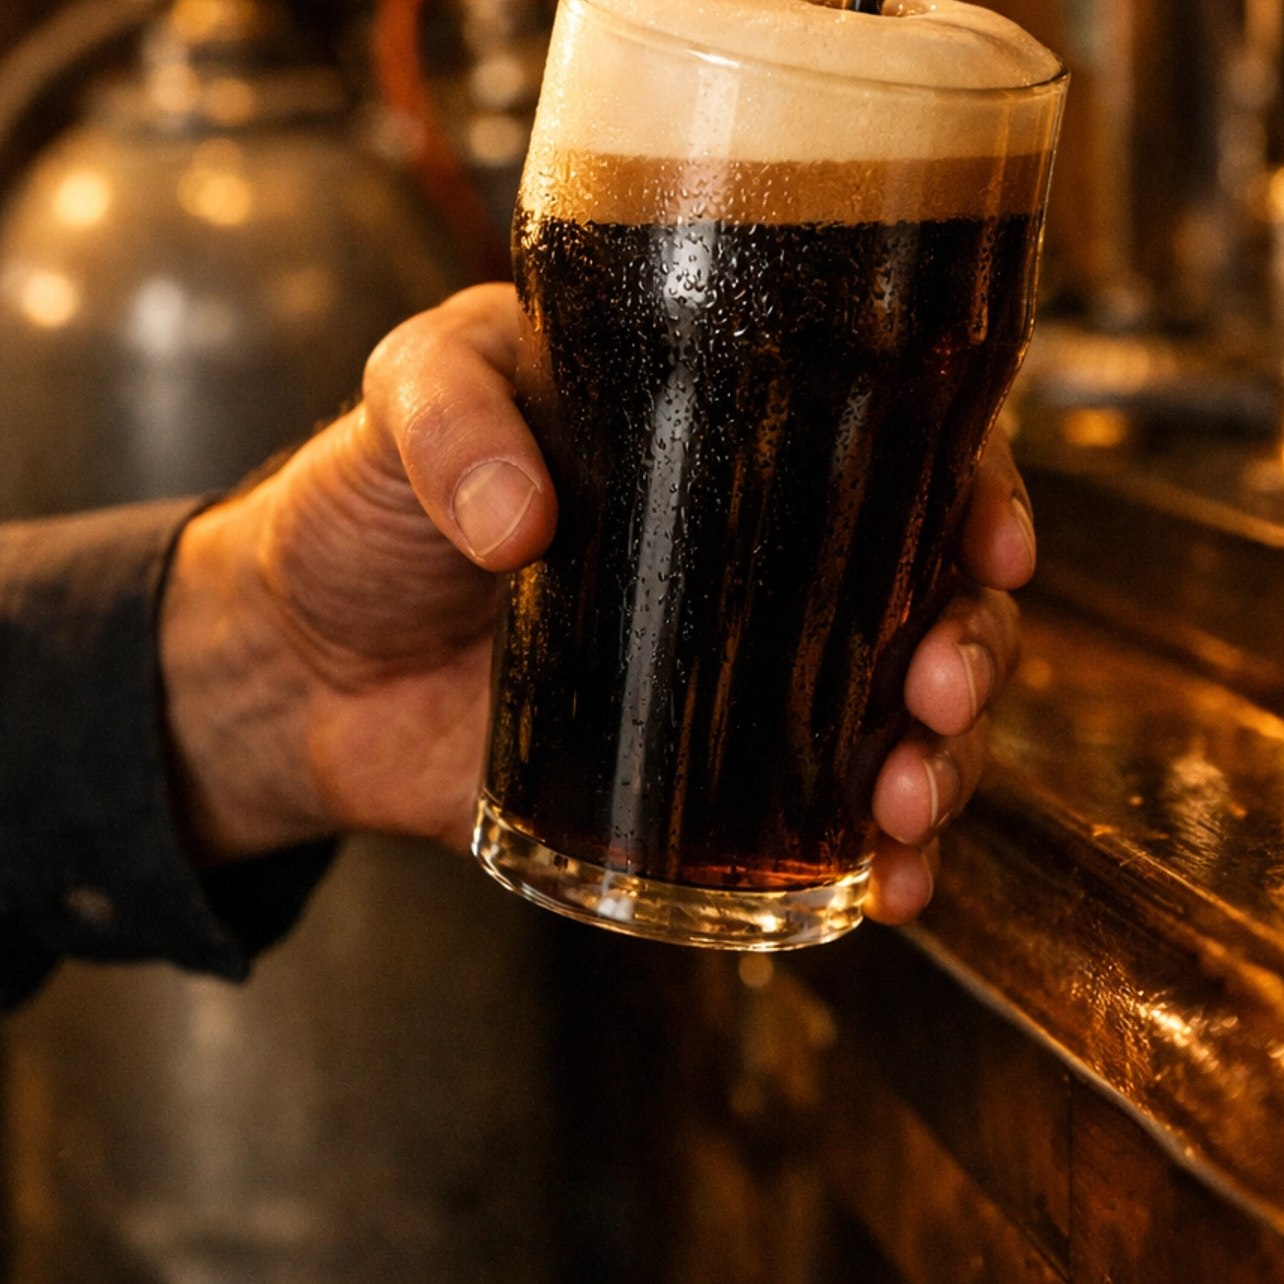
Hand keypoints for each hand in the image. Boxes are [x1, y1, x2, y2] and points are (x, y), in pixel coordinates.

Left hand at [160, 283, 1032, 926]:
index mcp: (726, 432)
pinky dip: (874, 858)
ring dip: (946, 760)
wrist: (291, 662)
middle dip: (972, 644)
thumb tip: (523, 521)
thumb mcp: (405, 395)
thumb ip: (452, 424)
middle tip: (942, 687)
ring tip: (908, 800)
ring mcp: (740, 673)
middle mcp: (762, 550)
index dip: (975, 487)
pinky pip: (818, 820)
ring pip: (901, 710)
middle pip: (928, 589)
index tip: (992, 542)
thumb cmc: (365, 499)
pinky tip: (885, 887)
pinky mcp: (696, 780)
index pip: (896, 442)